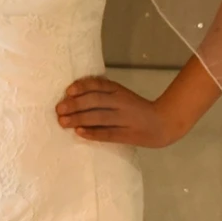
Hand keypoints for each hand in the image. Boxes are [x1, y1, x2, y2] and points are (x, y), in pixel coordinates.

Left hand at [55, 75, 182, 148]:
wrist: (162, 124)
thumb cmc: (134, 108)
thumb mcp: (120, 95)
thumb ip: (102, 93)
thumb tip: (71, 95)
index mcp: (118, 90)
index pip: (99, 85)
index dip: (83, 87)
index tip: (68, 91)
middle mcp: (121, 102)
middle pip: (96, 101)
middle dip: (75, 104)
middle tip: (59, 109)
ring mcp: (125, 119)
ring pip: (99, 117)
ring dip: (79, 119)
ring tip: (63, 122)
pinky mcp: (127, 135)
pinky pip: (108, 134)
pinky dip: (93, 133)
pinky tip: (79, 133)